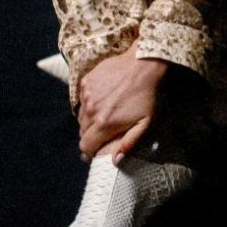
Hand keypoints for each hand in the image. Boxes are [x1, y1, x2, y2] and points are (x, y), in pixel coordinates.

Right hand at [77, 40, 169, 163]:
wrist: (141, 65)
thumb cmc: (145, 96)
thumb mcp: (144, 123)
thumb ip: (128, 143)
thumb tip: (115, 161)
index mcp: (104, 123)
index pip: (85, 146)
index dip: (91, 149)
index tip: (99, 146)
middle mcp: (91, 110)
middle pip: (82, 132)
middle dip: (92, 134)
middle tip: (106, 127)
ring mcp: (87, 95)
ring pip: (81, 116)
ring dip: (90, 118)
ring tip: (107, 111)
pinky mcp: (85, 82)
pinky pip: (82, 99)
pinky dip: (89, 102)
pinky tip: (104, 97)